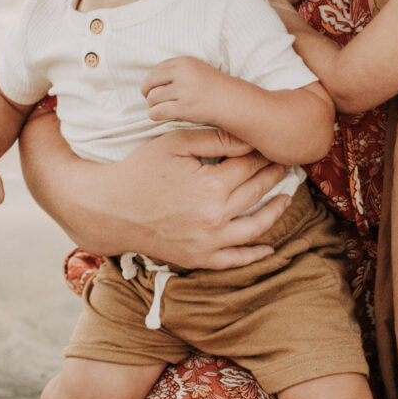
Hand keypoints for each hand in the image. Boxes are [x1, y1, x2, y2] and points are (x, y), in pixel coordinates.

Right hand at [18, 109, 297, 269]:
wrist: (110, 209)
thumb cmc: (140, 170)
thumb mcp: (174, 144)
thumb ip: (214, 139)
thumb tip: (249, 138)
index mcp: (211, 186)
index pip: (250, 166)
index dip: (264, 154)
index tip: (274, 146)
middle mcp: (215, 218)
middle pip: (256, 193)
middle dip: (274, 176)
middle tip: (287, 164)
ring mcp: (208, 242)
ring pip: (255, 227)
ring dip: (276, 211)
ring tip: (287, 197)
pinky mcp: (199, 258)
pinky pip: (234, 260)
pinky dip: (254, 255)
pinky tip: (269, 247)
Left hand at [142, 56, 232, 127]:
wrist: (232, 101)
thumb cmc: (212, 88)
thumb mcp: (195, 70)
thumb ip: (176, 71)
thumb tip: (151, 80)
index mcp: (184, 62)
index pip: (156, 70)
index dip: (150, 81)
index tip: (151, 88)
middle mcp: (183, 74)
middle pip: (150, 83)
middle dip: (147, 93)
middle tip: (151, 100)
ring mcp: (184, 91)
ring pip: (153, 98)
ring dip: (152, 105)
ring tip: (158, 109)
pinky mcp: (185, 108)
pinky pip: (158, 111)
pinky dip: (154, 114)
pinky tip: (157, 116)